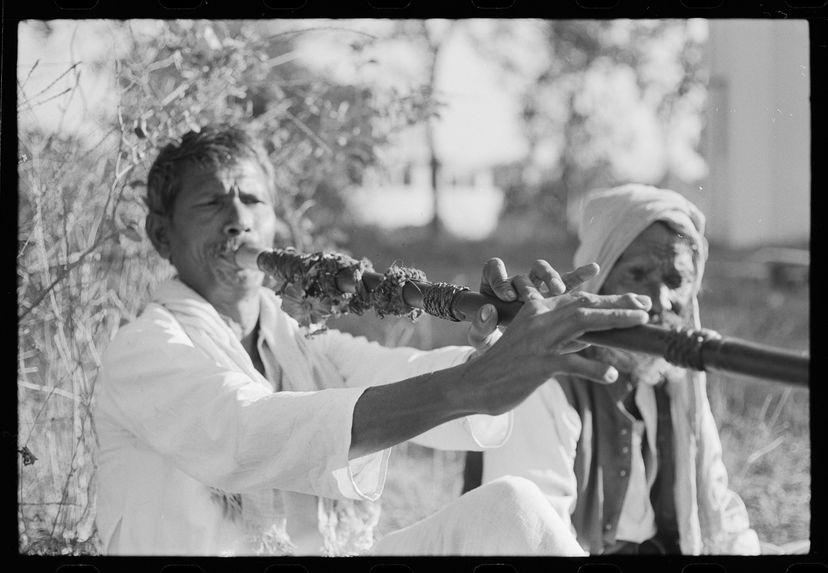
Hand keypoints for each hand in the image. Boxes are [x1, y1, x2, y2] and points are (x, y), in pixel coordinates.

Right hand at [456, 278, 651, 415]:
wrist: (474, 383)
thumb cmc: (506, 366)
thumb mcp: (533, 344)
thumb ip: (559, 338)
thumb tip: (588, 339)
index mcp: (537, 310)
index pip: (578, 298)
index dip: (610, 299)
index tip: (636, 302)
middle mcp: (538, 319)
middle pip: (584, 304)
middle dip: (618, 303)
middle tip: (646, 306)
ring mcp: (538, 341)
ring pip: (581, 322)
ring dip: (614, 320)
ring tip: (640, 321)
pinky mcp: (538, 364)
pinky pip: (572, 364)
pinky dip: (594, 369)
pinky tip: (612, 374)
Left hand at [467, 258, 600, 355]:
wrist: (509, 356)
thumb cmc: (492, 344)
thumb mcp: (483, 340)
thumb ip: (480, 329)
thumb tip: (487, 311)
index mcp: (495, 288)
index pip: (494, 270)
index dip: (500, 279)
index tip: (507, 296)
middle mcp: (518, 285)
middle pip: (525, 272)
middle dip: (531, 281)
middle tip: (534, 294)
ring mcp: (539, 289)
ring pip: (546, 274)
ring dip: (552, 279)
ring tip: (558, 290)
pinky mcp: (557, 298)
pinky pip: (570, 283)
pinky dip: (581, 275)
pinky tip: (593, 269)